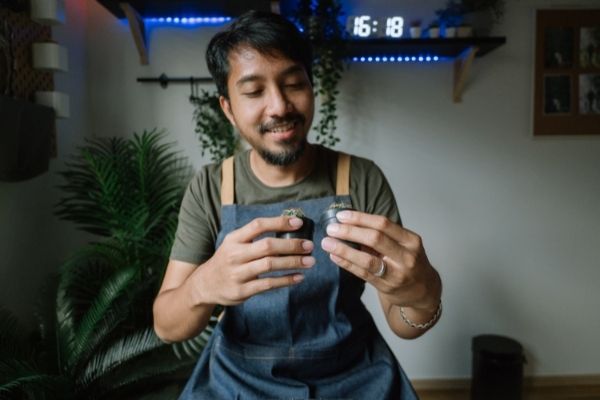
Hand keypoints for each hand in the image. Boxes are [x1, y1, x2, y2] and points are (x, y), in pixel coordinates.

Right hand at [191, 216, 314, 305]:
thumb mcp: (233, 244)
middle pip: (267, 246)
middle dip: (291, 245)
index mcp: (234, 239)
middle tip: (309, 245)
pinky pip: (268, 284)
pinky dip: (286, 280)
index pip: (258, 225)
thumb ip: (254, 237)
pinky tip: (298, 277)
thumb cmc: (226, 260)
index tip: (299, 223)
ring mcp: (238, 273)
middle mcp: (235, 254)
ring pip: (270, 265)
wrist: (204, 285)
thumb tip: (287, 226)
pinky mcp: (242, 290)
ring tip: (309, 261)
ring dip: (292, 262)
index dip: (279, 222)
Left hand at [321, 210, 440, 310]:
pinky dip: (347, 263)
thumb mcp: (404, 245)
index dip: (360, 218)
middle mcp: (406, 256)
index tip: (341, 215)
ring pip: (367, 259)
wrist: (423, 291)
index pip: (383, 224)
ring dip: (344, 250)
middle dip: (350, 232)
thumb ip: (382, 235)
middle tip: (331, 228)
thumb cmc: (409, 261)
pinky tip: (334, 256)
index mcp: (411, 240)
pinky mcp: (386, 287)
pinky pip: (363, 273)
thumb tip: (350, 223)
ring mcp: (397, 274)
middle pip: (375, 239)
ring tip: (327, 243)